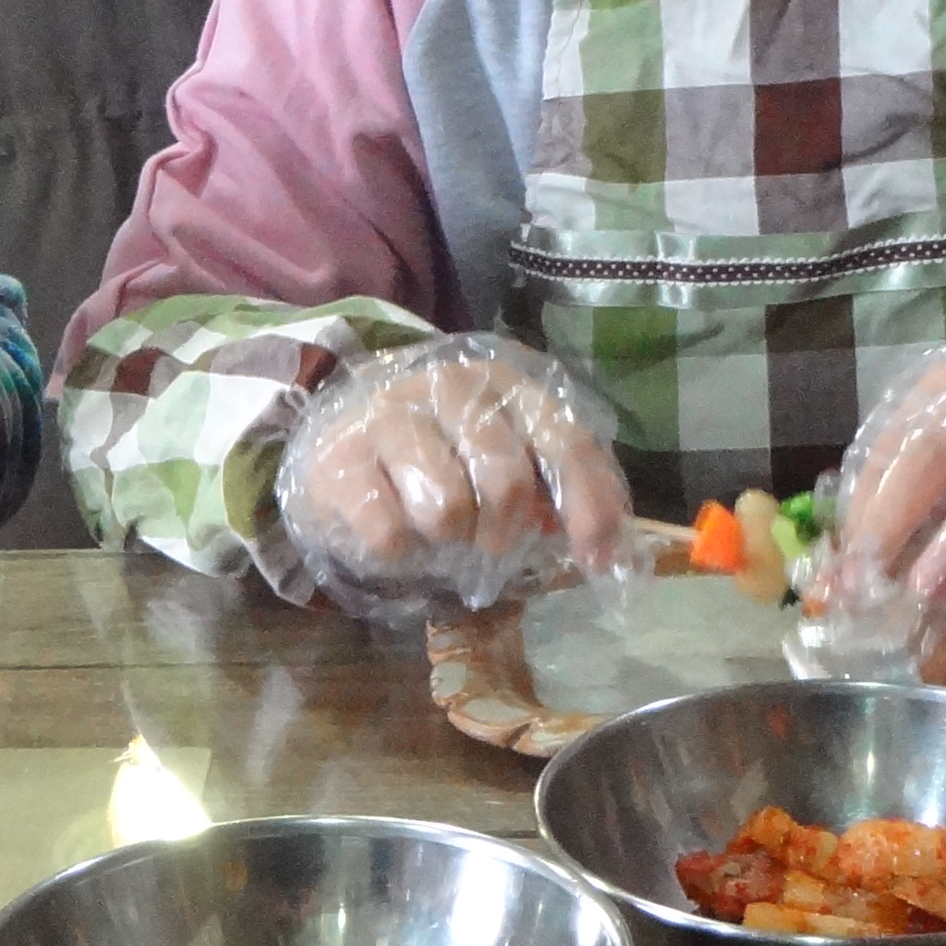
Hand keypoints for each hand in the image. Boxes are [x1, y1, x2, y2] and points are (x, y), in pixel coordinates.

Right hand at [280, 336, 628, 612]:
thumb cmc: (441, 451)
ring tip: (436, 527)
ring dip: (448, 538)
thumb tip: (605, 549)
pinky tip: (394, 528)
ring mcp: (389, 416)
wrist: (339, 434)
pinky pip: (390, 534)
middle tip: (488, 542)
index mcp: (505, 382)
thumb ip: (558, 486)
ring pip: (445, 509)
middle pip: (504, 480)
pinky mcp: (339, 459)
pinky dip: (401, 551)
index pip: (565, 440)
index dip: (589, 505)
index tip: (597, 563)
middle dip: (504, 531)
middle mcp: (449, 386)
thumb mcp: (507, 452)